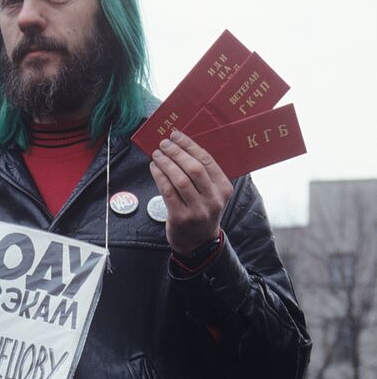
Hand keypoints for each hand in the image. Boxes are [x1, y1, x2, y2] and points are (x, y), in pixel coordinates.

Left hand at [150, 129, 232, 253]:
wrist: (198, 242)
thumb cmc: (202, 212)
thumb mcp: (212, 193)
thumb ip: (203, 174)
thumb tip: (181, 145)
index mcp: (223, 188)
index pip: (207, 160)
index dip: (189, 145)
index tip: (176, 135)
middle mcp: (213, 199)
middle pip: (194, 168)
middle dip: (176, 152)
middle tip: (164, 144)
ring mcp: (197, 210)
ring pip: (180, 180)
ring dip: (166, 163)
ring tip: (157, 154)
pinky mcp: (181, 218)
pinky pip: (168, 192)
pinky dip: (160, 177)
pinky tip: (154, 168)